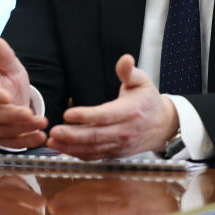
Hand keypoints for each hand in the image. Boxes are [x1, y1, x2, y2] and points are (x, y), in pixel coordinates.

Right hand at [0, 38, 47, 148]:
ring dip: (23, 129)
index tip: (7, 97)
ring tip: (42, 124)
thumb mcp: (10, 67)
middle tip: (32, 114)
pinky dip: (25, 142)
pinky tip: (40, 137)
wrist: (11, 98)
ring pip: (3, 131)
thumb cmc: (8, 80)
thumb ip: (4, 56)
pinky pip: (10, 143)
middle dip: (14, 116)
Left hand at [46, 54, 177, 159]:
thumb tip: (125, 59)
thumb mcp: (142, 81)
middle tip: (53, 131)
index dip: (86, 116)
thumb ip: (129, 71)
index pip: (105, 115)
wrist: (163, 126)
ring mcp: (119, 145)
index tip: (68, 114)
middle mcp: (124, 131)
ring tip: (52, 141)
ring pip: (93, 149)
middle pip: (96, 136)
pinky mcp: (115, 152)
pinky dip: (78, 154)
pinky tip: (63, 149)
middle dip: (73, 135)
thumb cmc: (148, 100)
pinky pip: (95, 156)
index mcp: (129, 112)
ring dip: (71, 147)